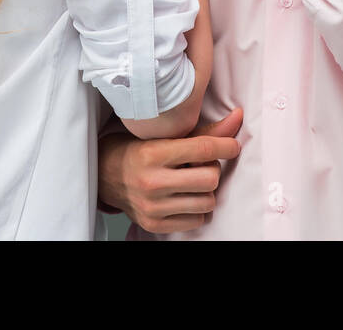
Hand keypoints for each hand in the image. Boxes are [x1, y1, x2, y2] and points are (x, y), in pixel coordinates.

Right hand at [97, 108, 243, 233]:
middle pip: (210, 178)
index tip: (231, 146)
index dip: (226, 146)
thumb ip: (203, 132)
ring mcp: (152, 206)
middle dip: (212, 170)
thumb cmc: (138, 150)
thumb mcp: (165, 136)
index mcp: (153, 153)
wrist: (105, 175)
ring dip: (206, 191)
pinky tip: (185, 197)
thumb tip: (237, 118)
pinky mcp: (154, 224)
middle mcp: (151, 181)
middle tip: (201, 165)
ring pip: (207, 202)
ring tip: (192, 181)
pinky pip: (197, 221)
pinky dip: (197, 209)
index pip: (203, 149)